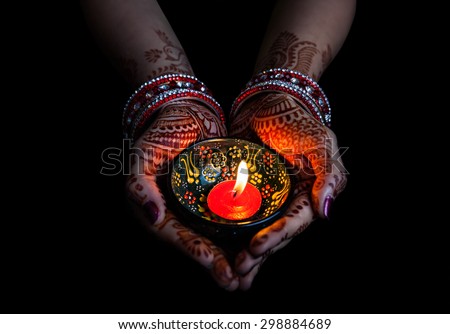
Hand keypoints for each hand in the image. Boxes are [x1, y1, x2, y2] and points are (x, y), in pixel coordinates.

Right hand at [126, 99, 238, 290]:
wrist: (187, 112)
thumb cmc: (162, 131)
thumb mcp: (144, 155)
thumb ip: (140, 185)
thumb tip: (152, 216)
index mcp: (157, 209)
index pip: (175, 235)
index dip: (194, 250)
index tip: (214, 263)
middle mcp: (178, 213)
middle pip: (197, 243)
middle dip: (216, 264)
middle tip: (235, 282)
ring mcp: (198, 208)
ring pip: (215, 238)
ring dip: (230, 257)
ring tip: (248, 276)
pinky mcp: (216, 198)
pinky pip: (227, 221)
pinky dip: (240, 236)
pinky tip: (255, 249)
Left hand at [230, 93, 346, 289]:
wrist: (267, 102)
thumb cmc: (296, 120)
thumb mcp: (319, 143)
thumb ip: (328, 175)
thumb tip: (326, 212)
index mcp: (309, 194)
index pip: (294, 221)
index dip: (277, 236)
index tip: (256, 247)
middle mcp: (288, 201)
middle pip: (275, 233)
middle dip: (259, 254)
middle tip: (240, 269)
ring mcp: (266, 199)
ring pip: (257, 231)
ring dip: (246, 253)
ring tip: (232, 271)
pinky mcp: (246, 193)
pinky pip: (239, 216)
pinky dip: (231, 234)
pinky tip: (221, 249)